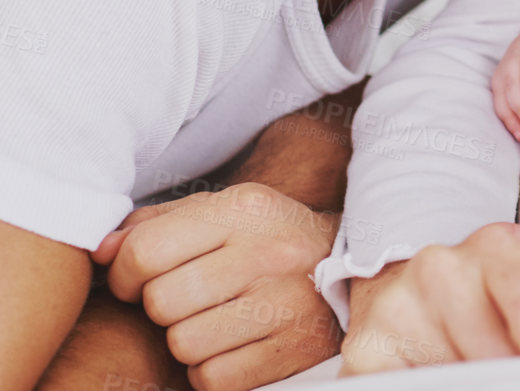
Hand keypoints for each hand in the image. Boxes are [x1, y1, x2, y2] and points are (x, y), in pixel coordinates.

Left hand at [91, 182, 341, 390]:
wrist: (355, 269)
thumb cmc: (269, 240)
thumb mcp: (224, 212)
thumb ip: (157, 224)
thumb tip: (101, 251)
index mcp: (245, 210)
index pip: (146, 250)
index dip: (125, 274)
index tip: (138, 281)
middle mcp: (268, 252)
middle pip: (160, 301)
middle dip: (160, 308)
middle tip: (185, 302)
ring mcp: (285, 303)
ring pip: (183, 344)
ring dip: (187, 341)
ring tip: (214, 322)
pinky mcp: (292, 351)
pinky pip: (212, 378)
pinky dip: (212, 371)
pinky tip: (234, 347)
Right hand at [339, 224, 519, 373]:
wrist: (422, 289)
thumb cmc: (500, 295)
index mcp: (493, 246)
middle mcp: (438, 270)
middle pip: (495, 354)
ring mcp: (397, 310)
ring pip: (455, 376)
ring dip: (486, 384)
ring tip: (503, 378)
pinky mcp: (363, 353)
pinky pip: (408, 386)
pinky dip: (445, 385)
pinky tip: (462, 381)